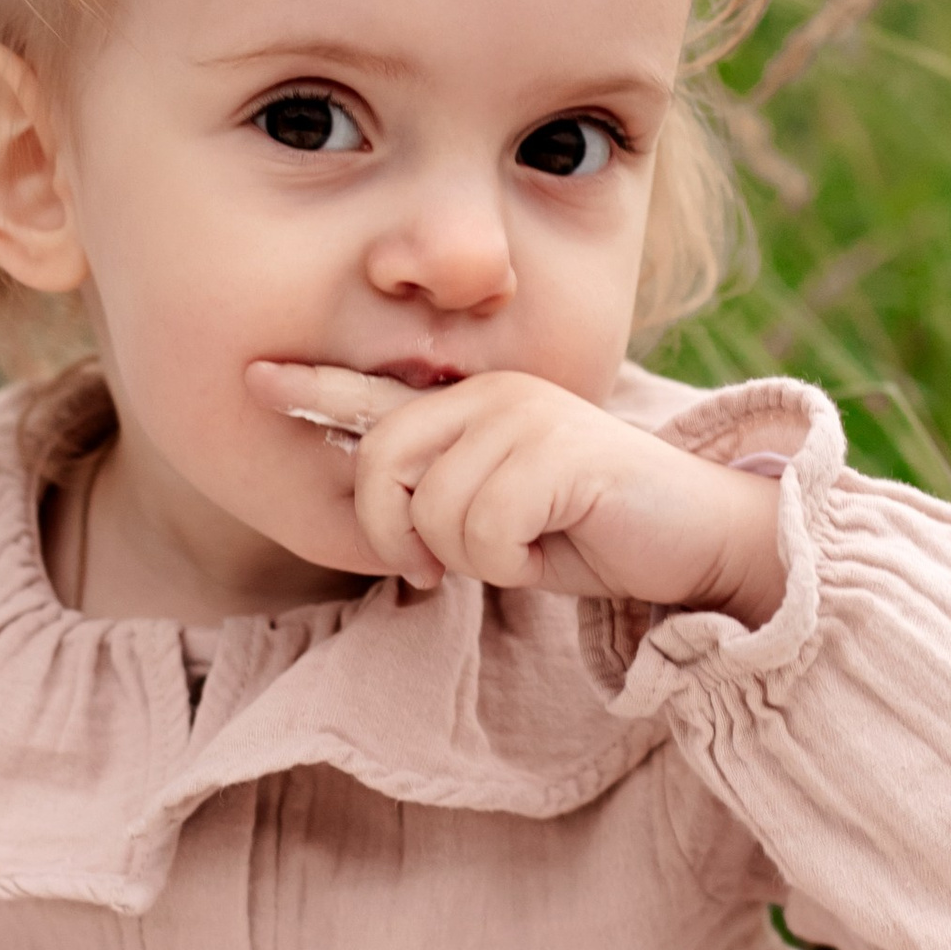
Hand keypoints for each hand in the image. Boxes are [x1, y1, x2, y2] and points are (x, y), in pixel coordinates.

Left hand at [250, 365, 785, 615]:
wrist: (696, 539)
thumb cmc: (594, 531)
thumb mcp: (498, 514)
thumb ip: (439, 499)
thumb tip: (374, 506)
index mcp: (473, 403)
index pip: (375, 398)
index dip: (312, 394)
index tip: (254, 381)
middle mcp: (492, 393)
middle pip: (381, 466)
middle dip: (396, 535)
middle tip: (441, 568)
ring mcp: (524, 415)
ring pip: (433, 511)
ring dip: (474, 556)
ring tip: (530, 543)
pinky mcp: (555, 451)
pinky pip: (482, 531)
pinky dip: (511, 562)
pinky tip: (554, 545)